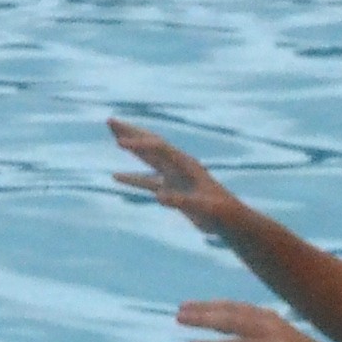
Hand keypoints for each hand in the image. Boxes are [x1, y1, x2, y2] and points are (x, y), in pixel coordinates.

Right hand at [107, 119, 240, 237]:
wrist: (231, 220)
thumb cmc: (221, 212)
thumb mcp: (204, 206)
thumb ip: (182, 201)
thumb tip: (159, 196)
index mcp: (186, 164)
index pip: (159, 149)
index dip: (139, 145)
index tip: (118, 143)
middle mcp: (177, 166)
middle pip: (150, 144)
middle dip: (131, 133)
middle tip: (110, 121)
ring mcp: (173, 177)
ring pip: (147, 159)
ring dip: (131, 149)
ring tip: (113, 138)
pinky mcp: (170, 189)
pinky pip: (146, 181)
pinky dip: (131, 177)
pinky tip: (116, 177)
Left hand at [185, 297, 341, 341]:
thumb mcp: (274, 337)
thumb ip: (250, 328)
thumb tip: (217, 319)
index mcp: (271, 319)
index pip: (233, 309)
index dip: (207, 306)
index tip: (182, 306)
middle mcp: (276, 330)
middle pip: (234, 321)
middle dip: (205, 318)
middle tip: (178, 318)